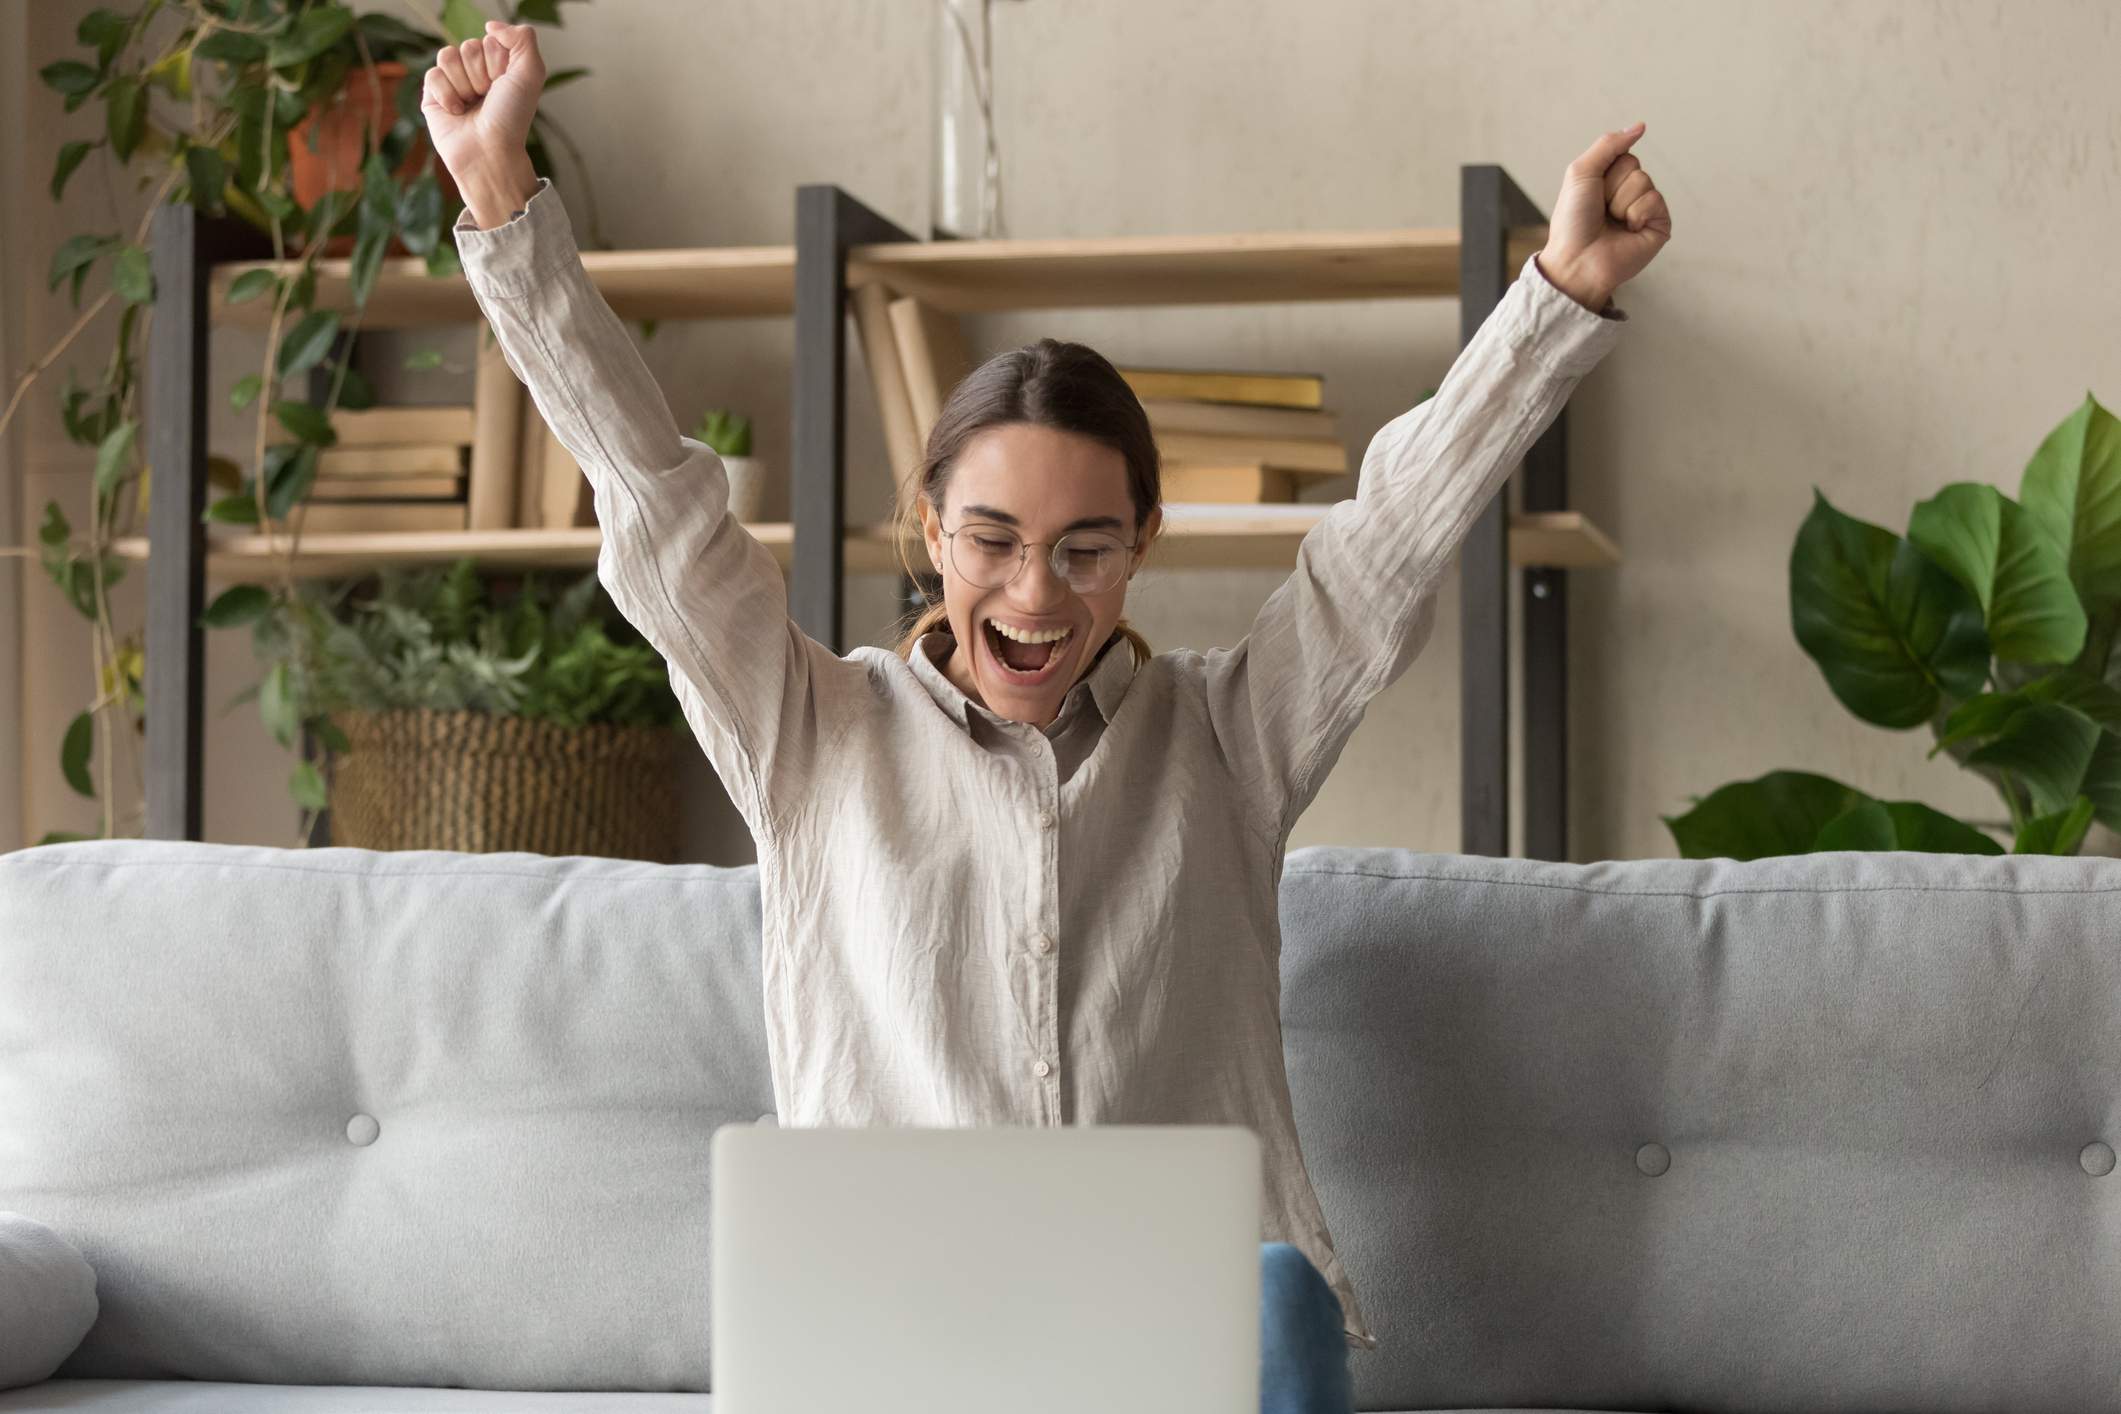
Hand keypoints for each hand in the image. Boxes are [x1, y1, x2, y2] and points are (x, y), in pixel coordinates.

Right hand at [422, 20, 544, 227]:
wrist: (489, 152)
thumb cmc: (511, 118)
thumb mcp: (530, 74)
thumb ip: (522, 38)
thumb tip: (491, 25)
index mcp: (499, 66)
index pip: (490, 41)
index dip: (497, 63)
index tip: (504, 85)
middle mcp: (477, 72)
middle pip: (468, 46)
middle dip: (480, 74)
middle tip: (487, 97)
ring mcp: (454, 82)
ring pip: (447, 56)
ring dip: (464, 84)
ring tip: (472, 105)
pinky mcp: (433, 95)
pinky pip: (432, 74)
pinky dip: (447, 94)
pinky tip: (457, 112)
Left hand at [1539, 122, 1671, 312]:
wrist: (1577, 260)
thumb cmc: (1573, 222)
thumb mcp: (1581, 172)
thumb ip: (1609, 145)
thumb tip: (1640, 126)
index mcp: (1611, 181)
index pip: (1623, 154)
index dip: (1604, 171)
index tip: (1591, 194)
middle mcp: (1629, 193)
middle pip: (1634, 166)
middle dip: (1612, 187)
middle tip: (1601, 210)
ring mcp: (1646, 209)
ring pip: (1644, 182)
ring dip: (1621, 202)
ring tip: (1612, 223)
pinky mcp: (1660, 225)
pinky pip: (1655, 200)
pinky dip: (1637, 214)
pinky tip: (1628, 231)